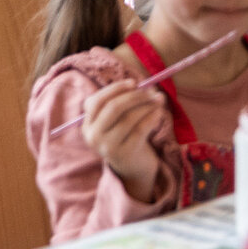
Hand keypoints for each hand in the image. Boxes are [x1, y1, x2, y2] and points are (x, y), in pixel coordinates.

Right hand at [80, 78, 166, 201]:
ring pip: (129, 118)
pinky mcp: (124, 153)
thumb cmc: (126, 135)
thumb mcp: (117, 120)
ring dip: (148, 105)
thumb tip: (142, 84)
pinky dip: (152, 117)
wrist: (133, 165)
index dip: (116, 89)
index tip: (135, 83)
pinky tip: (159, 112)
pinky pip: (141, 129)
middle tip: (153, 91)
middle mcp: (93, 136)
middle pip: (113, 108)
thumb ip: (122, 102)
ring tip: (160, 100)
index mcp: (88, 125)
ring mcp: (107, 147)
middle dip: (136, 96)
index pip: (96, 101)